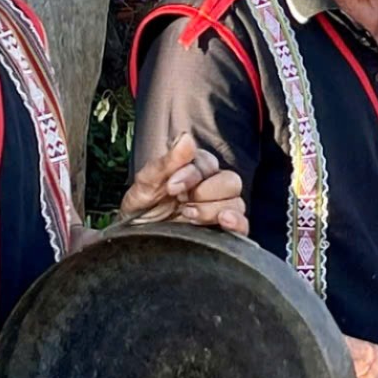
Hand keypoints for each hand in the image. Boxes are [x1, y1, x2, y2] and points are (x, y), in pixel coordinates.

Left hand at [120, 133, 248, 234]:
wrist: (134, 240)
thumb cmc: (139, 210)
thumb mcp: (145, 185)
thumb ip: (166, 162)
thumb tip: (185, 137)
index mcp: (195, 172)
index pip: (208, 164)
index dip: (191, 174)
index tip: (170, 187)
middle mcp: (211, 189)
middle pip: (230, 181)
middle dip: (206, 192)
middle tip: (182, 203)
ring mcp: (219, 211)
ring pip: (237, 203)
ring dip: (213, 209)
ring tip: (189, 217)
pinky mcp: (222, 234)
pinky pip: (244, 226)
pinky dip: (237, 223)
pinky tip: (223, 222)